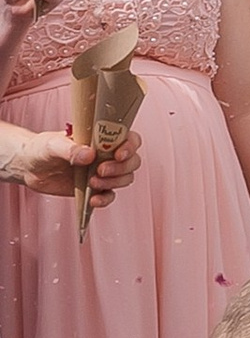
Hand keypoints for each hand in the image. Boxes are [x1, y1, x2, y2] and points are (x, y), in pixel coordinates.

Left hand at [0, 121, 140, 200]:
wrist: (29, 168)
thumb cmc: (41, 148)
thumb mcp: (51, 144)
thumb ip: (69, 148)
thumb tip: (88, 154)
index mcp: (100, 138)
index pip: (128, 138)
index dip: (130, 146)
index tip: (119, 154)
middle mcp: (106, 154)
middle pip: (132, 161)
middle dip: (121, 168)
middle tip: (100, 170)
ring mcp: (102, 172)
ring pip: (125, 178)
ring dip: (113, 182)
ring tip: (92, 182)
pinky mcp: (94, 188)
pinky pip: (110, 195)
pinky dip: (105, 199)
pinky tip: (93, 199)